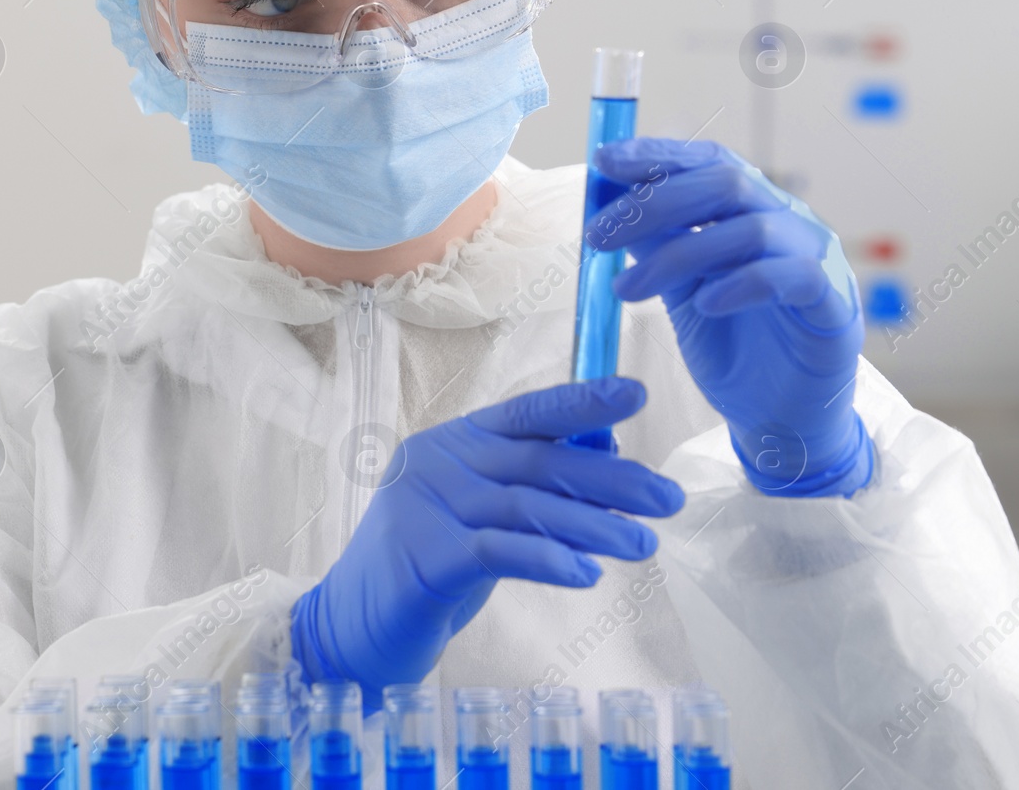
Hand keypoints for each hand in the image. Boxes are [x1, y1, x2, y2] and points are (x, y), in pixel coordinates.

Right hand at [292, 377, 683, 701]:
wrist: (352, 625)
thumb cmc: (430, 563)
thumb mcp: (485, 514)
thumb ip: (534, 483)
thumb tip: (610, 454)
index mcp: (456, 441)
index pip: (528, 412)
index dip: (582, 400)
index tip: (635, 394)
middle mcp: (439, 463)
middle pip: (538, 461)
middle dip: (611, 479)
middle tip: (667, 498)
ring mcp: (428, 508)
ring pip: (527, 507)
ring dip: (594, 525)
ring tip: (643, 544)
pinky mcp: (426, 559)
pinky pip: (500, 552)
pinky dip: (549, 558)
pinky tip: (588, 573)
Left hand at [588, 137, 871, 497]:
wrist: (779, 420)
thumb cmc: (735, 349)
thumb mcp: (682, 292)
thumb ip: (659, 248)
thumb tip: (612, 208)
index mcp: (755, 210)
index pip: (709, 162)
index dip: (659, 155)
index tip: (603, 161)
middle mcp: (789, 222)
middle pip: (726, 183)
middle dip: (655, 203)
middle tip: (598, 237)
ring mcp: (817, 259)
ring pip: (751, 229)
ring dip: (679, 254)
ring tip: (627, 291)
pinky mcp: (833, 304)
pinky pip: (791, 276)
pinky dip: (742, 284)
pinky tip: (704, 304)